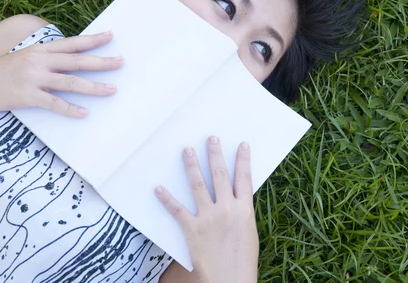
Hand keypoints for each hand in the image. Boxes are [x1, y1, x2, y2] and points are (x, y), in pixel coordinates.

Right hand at [0, 31, 122, 116]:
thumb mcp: (23, 57)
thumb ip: (44, 58)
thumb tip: (65, 62)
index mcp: (40, 50)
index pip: (72, 43)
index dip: (93, 40)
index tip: (111, 36)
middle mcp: (39, 61)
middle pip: (77, 61)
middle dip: (102, 62)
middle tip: (121, 62)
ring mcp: (34, 78)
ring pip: (71, 82)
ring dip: (94, 87)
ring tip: (111, 90)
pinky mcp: (27, 96)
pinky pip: (54, 103)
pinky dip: (70, 109)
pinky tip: (83, 113)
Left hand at [156, 136, 258, 282]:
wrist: (231, 280)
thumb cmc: (242, 259)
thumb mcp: (249, 232)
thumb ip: (241, 212)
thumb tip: (235, 197)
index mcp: (244, 210)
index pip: (244, 178)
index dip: (244, 160)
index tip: (242, 144)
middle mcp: (227, 210)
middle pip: (220, 175)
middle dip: (215, 154)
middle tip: (210, 138)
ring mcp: (209, 218)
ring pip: (198, 185)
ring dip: (192, 165)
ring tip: (187, 150)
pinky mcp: (193, 230)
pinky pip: (178, 210)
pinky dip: (167, 199)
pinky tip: (159, 188)